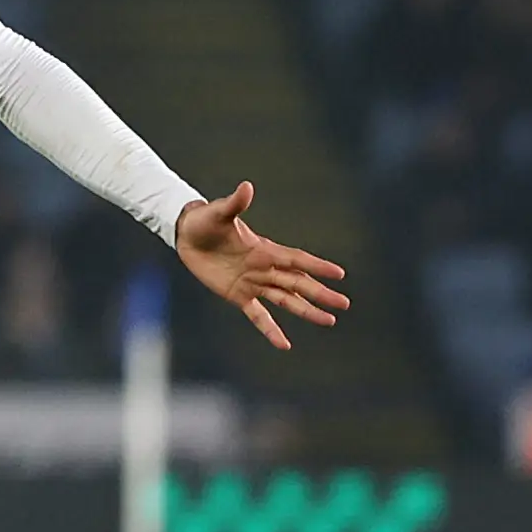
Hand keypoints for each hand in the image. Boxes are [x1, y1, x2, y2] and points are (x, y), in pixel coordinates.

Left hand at [175, 182, 348, 350]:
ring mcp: (253, 283)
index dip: (317, 266)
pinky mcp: (238, 295)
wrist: (186, 235)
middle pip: (298, 283)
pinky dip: (271, 330)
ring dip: (307, 310)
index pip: (296, 259)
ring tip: (329, 321)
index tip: (339, 274)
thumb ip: (234, 204)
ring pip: (286, 300)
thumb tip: (246, 187)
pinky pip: (258, 316)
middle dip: (320, 294)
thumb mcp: (218, 213)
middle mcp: (264, 268)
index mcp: (264, 249)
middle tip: (344, 304)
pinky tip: (285, 345)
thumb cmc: (205, 220)